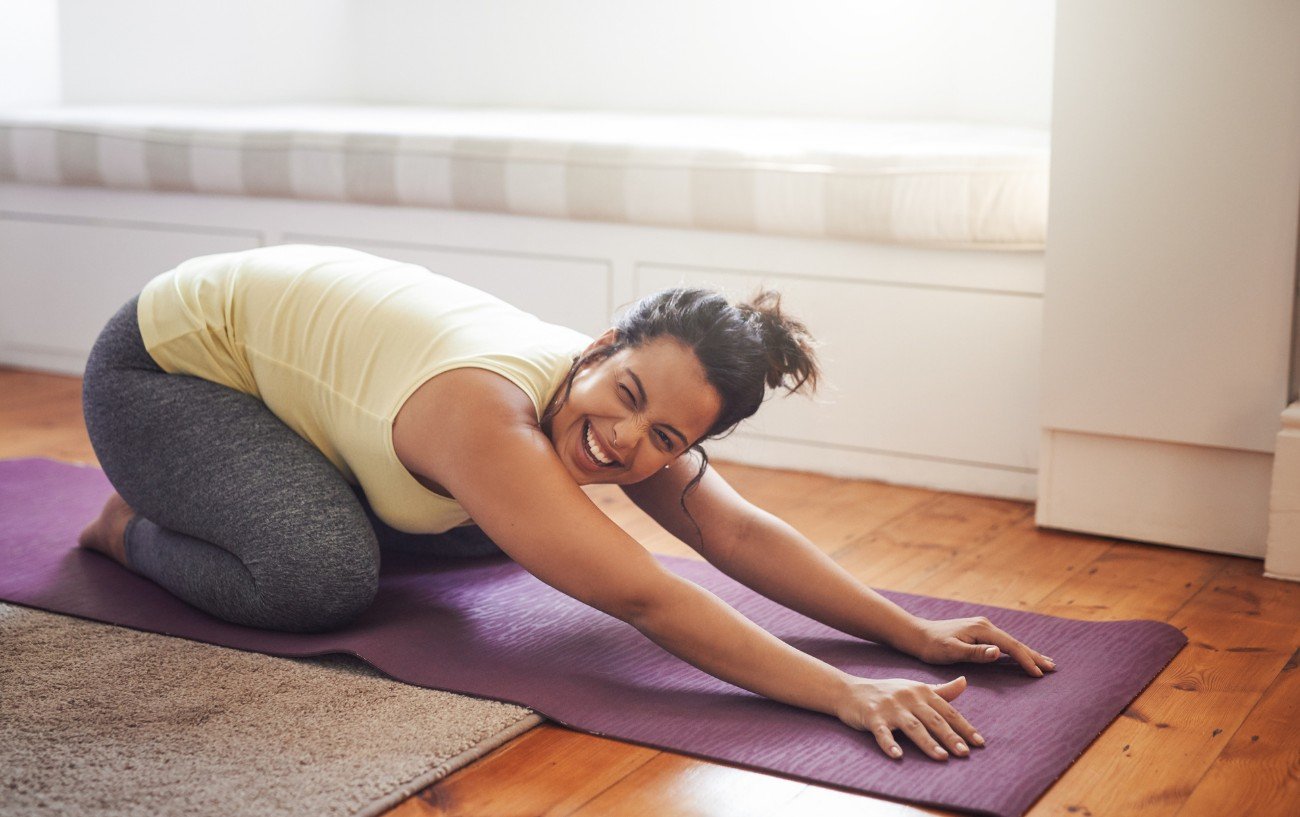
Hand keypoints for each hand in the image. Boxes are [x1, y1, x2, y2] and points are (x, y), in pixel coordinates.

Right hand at [835, 675, 981, 760]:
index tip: (979, 743)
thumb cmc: (887, 692)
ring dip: (928, 742)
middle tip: (965, 753)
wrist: (851, 691)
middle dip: (950, 736)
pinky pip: (882, 732)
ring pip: (912, 726)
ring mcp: (890, 707)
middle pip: (933, 719)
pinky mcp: (872, 717)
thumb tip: (965, 681)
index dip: (964, 727)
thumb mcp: (915, 688)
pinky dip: (890, 743)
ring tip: (942, 757)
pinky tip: (898, 755)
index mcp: (921, 692)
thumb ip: (941, 690)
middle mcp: (908, 697)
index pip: (947, 711)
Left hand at [903, 616, 1056, 676]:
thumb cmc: (933, 647)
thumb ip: (975, 653)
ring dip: (1027, 653)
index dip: (1026, 660)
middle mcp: (985, 625)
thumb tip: (998, 652)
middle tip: (1052, 668)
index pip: (1010, 647)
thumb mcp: (952, 651)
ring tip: (1044, 663)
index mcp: (982, 629)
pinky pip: (1003, 643)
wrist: (918, 635)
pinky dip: (1015, 650)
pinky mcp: (979, 632)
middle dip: (1033, 655)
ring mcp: (983, 627)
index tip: (1038, 674)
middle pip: (1015, 643)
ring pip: (1010, 642)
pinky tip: (1020, 655)